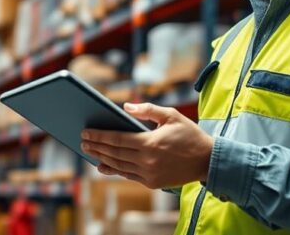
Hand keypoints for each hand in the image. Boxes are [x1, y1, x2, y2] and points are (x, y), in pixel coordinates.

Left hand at [80, 102, 213, 189]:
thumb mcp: (171, 115)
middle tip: (82, 141)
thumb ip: (147, 110)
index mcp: (149, 143)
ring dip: (102, 159)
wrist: (207, 160)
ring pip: (119, 166)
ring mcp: (149, 174)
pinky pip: (129, 175)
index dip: (99, 136)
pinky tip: (105, 165)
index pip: (117, 139)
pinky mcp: (152, 182)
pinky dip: (115, 170)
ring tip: (90, 152)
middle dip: (96, 146)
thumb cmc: (189, 135)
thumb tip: (125, 107)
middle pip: (114, 153)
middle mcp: (147, 161)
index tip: (85, 132)